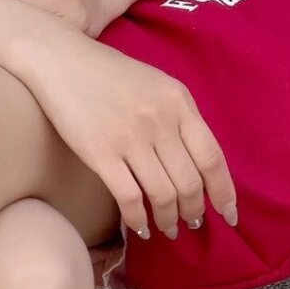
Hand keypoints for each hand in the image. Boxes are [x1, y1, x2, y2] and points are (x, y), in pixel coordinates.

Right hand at [12, 25, 237, 238]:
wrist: (60, 60)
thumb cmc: (108, 75)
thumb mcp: (156, 85)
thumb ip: (179, 119)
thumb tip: (196, 165)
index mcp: (180, 102)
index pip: (213, 158)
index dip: (224, 193)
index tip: (229, 215)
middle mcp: (160, 120)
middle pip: (190, 183)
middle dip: (194, 212)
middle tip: (191, 224)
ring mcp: (130, 137)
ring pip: (163, 195)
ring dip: (168, 220)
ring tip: (166, 228)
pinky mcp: (101, 152)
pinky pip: (130, 198)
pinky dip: (138, 220)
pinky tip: (139, 227)